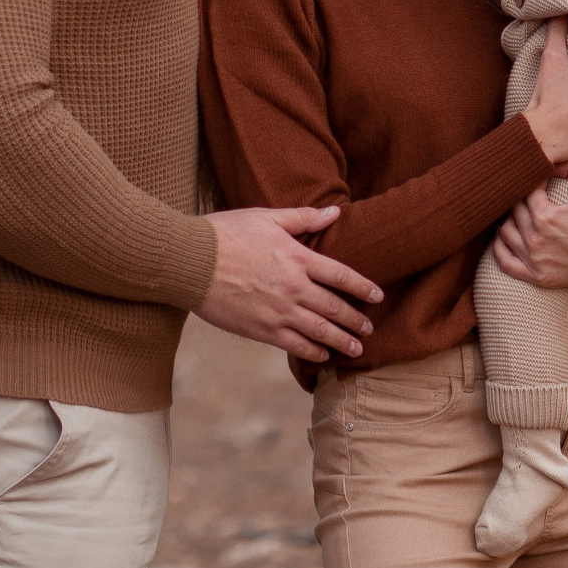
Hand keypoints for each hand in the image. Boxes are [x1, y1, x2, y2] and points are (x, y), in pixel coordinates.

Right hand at [195, 205, 382, 362]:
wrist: (191, 261)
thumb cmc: (226, 234)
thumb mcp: (267, 217)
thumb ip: (303, 217)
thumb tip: (334, 211)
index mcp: (298, 258)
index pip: (342, 276)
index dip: (363, 288)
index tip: (377, 296)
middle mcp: (294, 288)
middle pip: (336, 308)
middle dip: (356, 320)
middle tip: (369, 328)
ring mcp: (279, 312)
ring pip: (321, 332)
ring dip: (342, 341)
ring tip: (356, 348)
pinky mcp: (262, 330)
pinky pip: (295, 346)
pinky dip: (313, 352)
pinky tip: (322, 356)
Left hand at [488, 161, 567, 289]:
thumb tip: (551, 160)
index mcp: (547, 216)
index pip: (525, 191)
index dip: (534, 181)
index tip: (543, 181)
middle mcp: (536, 239)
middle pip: (513, 210)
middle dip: (522, 198)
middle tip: (532, 194)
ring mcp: (535, 260)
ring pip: (504, 232)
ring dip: (510, 219)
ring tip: (523, 213)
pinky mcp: (537, 277)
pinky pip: (504, 261)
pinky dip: (499, 247)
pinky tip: (508, 236)